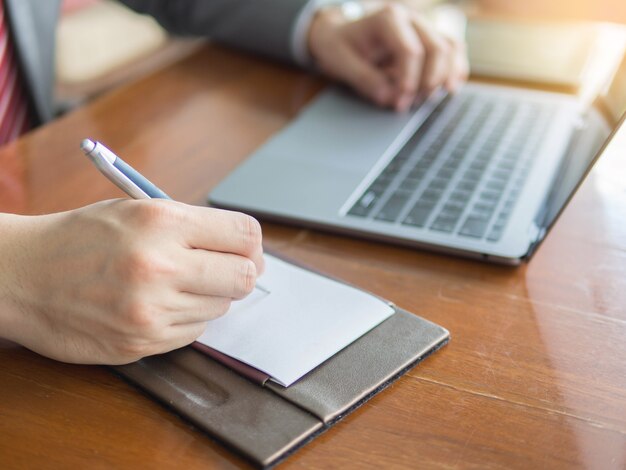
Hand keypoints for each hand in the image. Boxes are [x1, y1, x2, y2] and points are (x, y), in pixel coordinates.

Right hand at [0, 199, 263, 364]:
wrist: (19, 276)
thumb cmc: (78, 238)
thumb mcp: (135, 210)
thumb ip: (192, 227)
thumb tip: (244, 249)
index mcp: (162, 222)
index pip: (244, 235)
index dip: (251, 244)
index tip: (246, 250)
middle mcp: (161, 266)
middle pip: (243, 277)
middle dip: (240, 273)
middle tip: (224, 270)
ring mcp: (151, 310)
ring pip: (220, 307)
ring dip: (208, 297)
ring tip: (175, 284)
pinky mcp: (142, 343)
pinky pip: (194, 332)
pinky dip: (186, 319)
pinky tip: (158, 305)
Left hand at [308, 1, 468, 110]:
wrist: (339, 33)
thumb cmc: (339, 46)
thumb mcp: (340, 62)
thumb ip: (364, 80)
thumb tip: (389, 98)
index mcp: (388, 19)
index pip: (411, 51)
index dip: (409, 81)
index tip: (400, 102)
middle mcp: (411, 19)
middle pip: (437, 49)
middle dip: (427, 82)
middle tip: (409, 104)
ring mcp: (422, 28)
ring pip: (450, 48)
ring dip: (443, 77)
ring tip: (427, 99)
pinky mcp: (428, 40)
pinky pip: (452, 49)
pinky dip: (456, 68)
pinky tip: (452, 87)